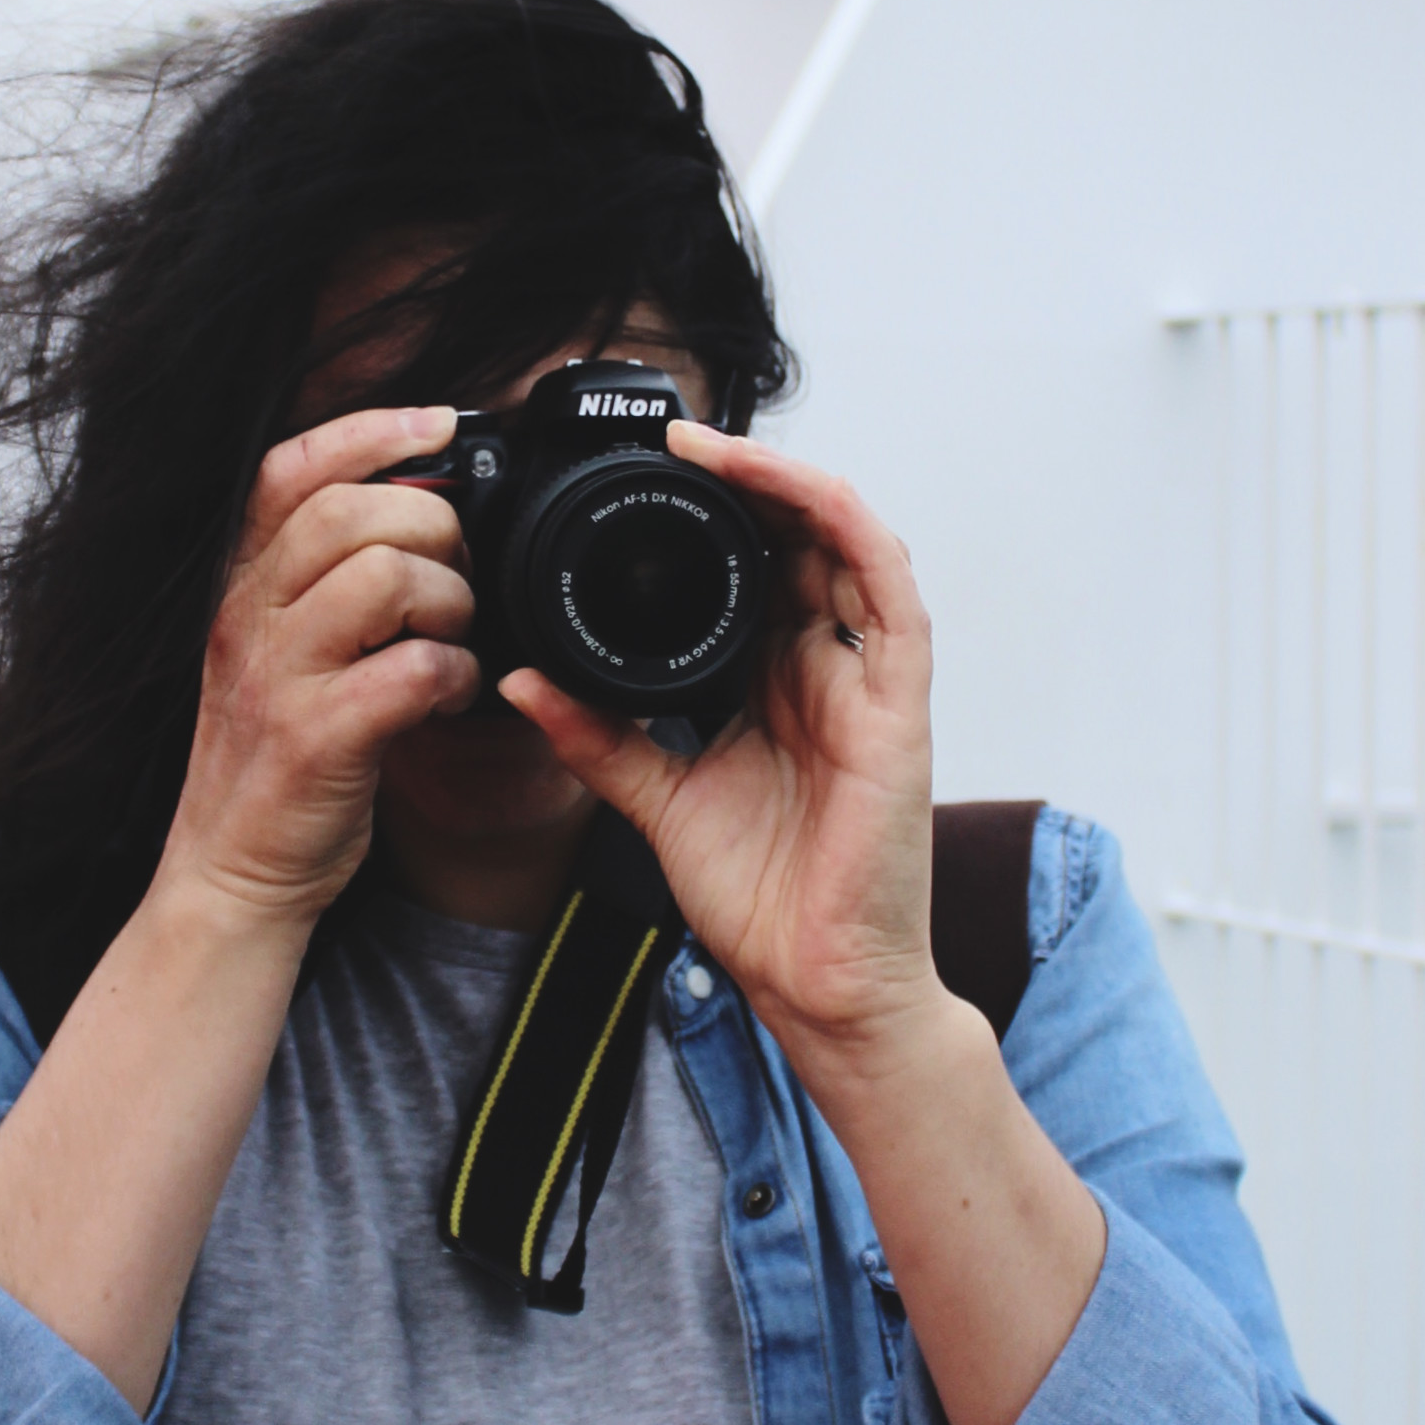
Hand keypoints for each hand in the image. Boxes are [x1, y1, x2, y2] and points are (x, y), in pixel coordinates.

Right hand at [158, 405, 479, 943]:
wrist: (230, 876)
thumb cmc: (275, 763)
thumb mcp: (278, 653)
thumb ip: (326, 585)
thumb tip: (422, 515)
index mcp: (243, 591)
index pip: (290, 471)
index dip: (368, 430)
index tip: (440, 421)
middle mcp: (250, 622)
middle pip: (348, 512)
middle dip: (431, 524)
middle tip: (456, 573)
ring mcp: (278, 680)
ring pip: (381, 577)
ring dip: (445, 599)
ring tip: (451, 636)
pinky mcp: (316, 741)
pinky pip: (407, 670)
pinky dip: (450, 674)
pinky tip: (446, 694)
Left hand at [497, 424, 937, 1061]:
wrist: (815, 984)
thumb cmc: (758, 901)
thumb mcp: (654, 799)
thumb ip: (597, 736)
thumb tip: (523, 679)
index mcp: (773, 683)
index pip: (751, 568)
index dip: (712, 513)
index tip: (647, 473)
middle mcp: (823, 668)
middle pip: (798, 539)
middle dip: (745, 480)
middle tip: (679, 440)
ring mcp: (865, 682)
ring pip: (845, 545)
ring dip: (788, 485)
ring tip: (719, 451)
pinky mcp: (901, 705)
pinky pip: (891, 596)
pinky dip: (849, 533)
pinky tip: (804, 496)